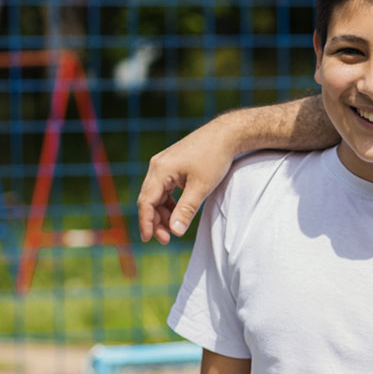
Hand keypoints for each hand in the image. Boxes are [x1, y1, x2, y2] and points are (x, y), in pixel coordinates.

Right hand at [137, 120, 234, 243]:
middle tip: (167, 239)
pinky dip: (169, 202)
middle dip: (156, 221)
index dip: (146, 222)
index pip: (146, 201)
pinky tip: (178, 212)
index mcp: (160, 170)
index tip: (150, 239)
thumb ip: (186, 209)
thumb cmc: (214, 158)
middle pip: (149, 199)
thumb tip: (175, 231)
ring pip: (157, 194)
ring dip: (163, 212)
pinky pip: (164, 188)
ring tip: (174, 228)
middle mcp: (157, 166)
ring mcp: (164, 164)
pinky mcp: (172, 164)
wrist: (226, 134)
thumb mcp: (201, 187)